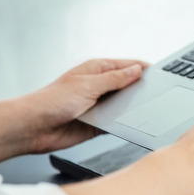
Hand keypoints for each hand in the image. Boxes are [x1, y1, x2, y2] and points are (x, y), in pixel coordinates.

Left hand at [25, 59, 149, 153]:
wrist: (33, 128)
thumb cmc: (51, 101)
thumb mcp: (88, 85)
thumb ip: (115, 79)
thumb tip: (136, 70)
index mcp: (97, 70)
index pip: (128, 66)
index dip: (144, 68)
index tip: (160, 73)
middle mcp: (100, 86)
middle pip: (129, 85)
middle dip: (141, 89)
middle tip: (156, 92)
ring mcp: (100, 104)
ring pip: (125, 104)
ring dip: (131, 107)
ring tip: (144, 108)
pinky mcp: (99, 122)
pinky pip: (118, 121)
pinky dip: (124, 122)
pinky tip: (131, 123)